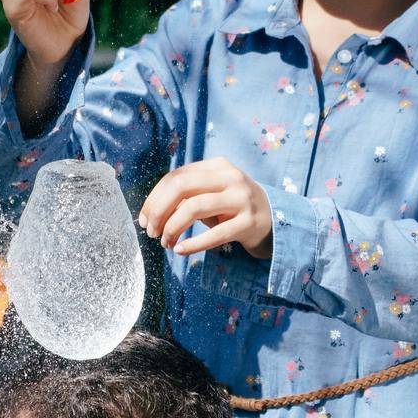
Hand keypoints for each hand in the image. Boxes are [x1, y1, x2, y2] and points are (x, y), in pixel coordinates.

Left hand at [137, 157, 273, 258]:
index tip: (143, 219)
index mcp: (216, 166)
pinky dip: (193, 244)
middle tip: (151, 232)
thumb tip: (151, 213)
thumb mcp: (211, 194)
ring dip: (172, 227)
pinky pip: (215, 234)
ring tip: (165, 242)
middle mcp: (230, 177)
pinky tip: (180, 251)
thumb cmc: (232, 208)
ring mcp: (241, 198)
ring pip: (194, 208)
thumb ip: (186, 196)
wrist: (274, 220)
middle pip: (181, 187)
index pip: (175, 177)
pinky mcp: (249, 222)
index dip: (154, 198)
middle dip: (159, 211)